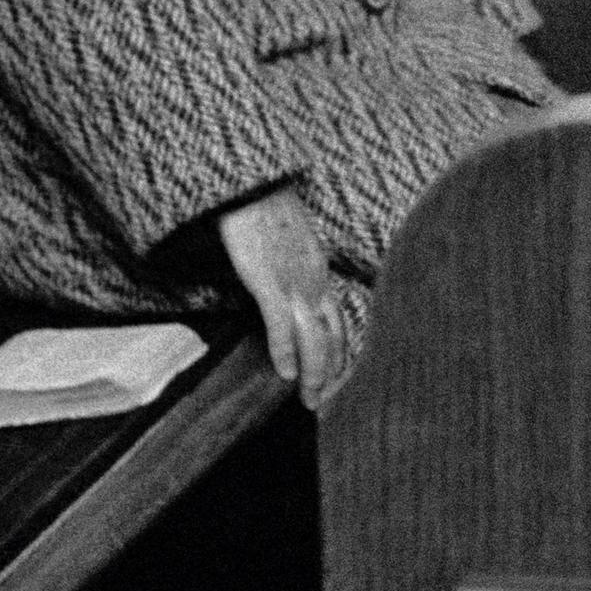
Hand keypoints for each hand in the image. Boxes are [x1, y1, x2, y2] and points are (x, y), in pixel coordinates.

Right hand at [219, 185, 364, 411]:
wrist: (251, 187)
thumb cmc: (265, 212)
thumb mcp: (292, 244)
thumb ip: (296, 269)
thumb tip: (291, 297)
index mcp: (320, 272)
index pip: (339, 322)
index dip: (340, 355)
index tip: (336, 382)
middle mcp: (315, 280)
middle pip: (331, 336)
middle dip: (329, 373)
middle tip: (321, 403)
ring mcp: (294, 281)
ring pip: (313, 336)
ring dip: (313, 372)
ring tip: (308, 398)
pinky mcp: (268, 280)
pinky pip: (281, 322)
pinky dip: (285, 350)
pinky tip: (284, 372)